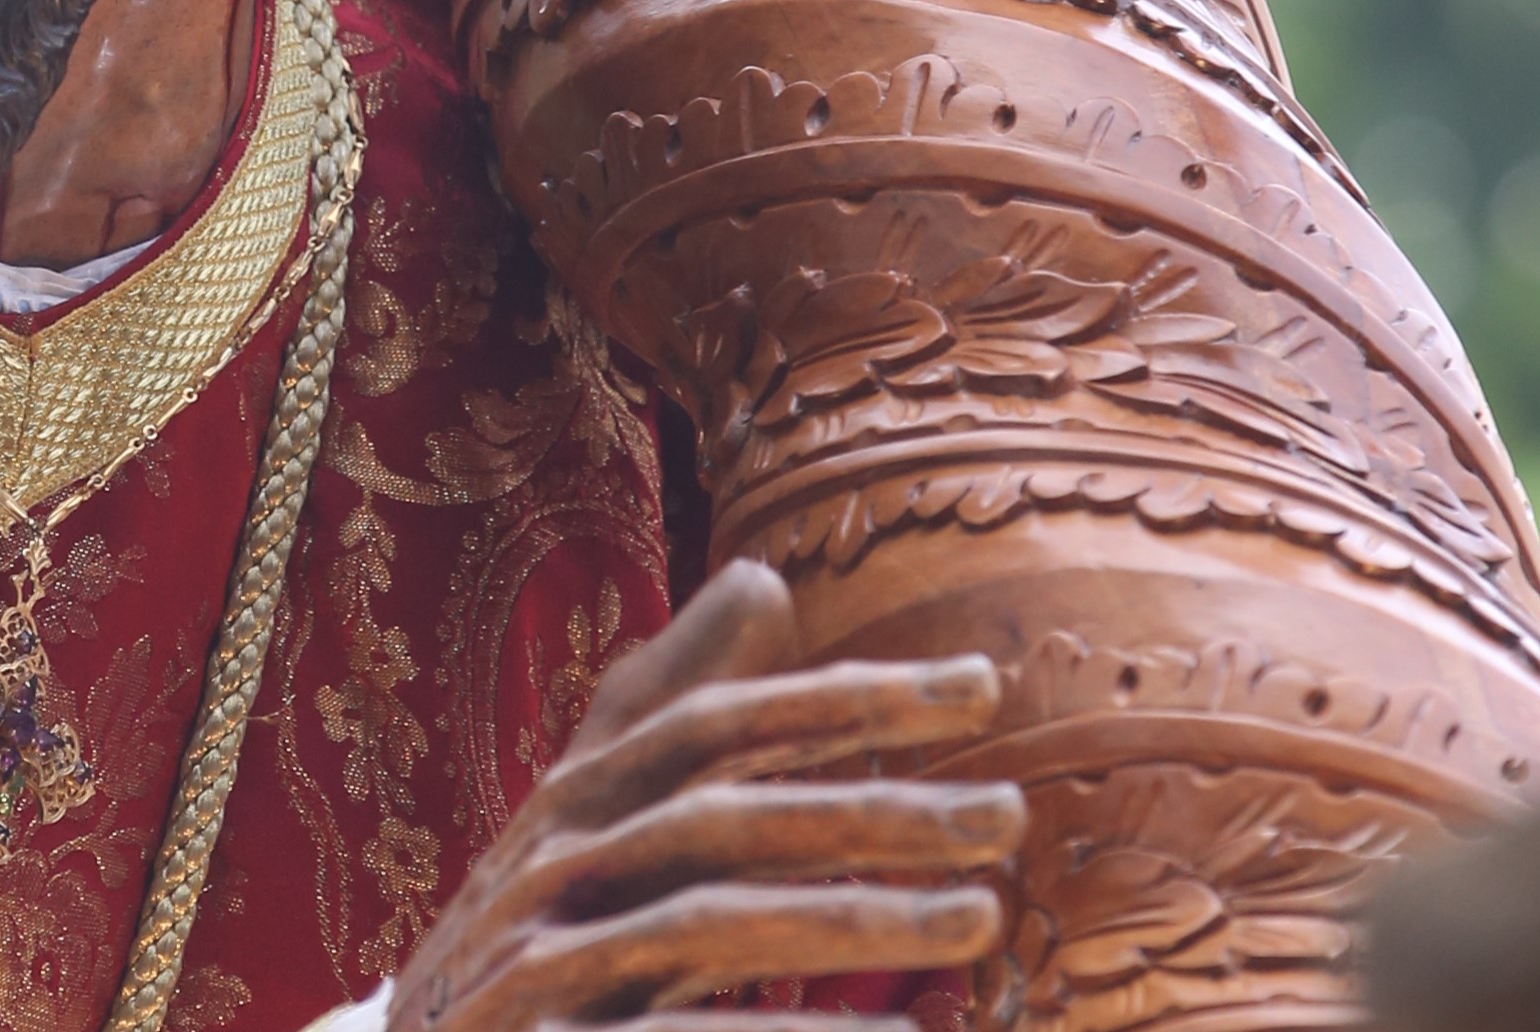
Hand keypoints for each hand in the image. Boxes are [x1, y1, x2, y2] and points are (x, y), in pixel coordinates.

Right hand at [388, 559, 1019, 1031]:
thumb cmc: (530, 942)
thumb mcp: (591, 812)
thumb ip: (670, 703)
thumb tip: (767, 577)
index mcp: (574, 799)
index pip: (713, 720)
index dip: (840, 698)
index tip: (980, 687)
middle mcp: (550, 866)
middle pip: (722, 818)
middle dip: (870, 812)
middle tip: (1009, 817)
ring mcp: (537, 962)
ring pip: (708, 922)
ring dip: (851, 917)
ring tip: (979, 921)